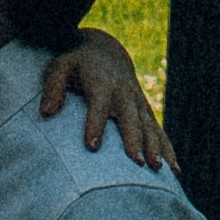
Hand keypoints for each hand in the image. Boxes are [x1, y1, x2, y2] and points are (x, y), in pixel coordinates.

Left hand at [39, 27, 173, 168]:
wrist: (104, 50)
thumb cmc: (76, 62)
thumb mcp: (60, 67)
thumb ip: (53, 87)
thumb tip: (45, 112)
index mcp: (102, 84)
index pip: (98, 106)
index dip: (95, 125)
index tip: (92, 147)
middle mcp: (123, 93)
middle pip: (130, 119)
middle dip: (135, 141)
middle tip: (139, 163)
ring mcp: (137, 102)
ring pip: (149, 126)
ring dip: (155, 147)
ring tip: (158, 169)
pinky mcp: (145, 110)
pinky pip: (158, 131)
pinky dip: (167, 149)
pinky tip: (174, 170)